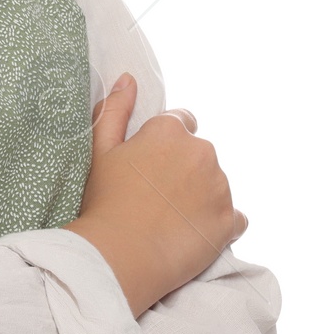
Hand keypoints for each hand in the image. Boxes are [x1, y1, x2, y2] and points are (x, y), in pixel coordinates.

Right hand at [67, 74, 248, 317]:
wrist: (121, 254)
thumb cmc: (105, 200)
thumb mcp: (100, 149)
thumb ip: (115, 109)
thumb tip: (128, 79)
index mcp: (171, 130)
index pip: (181, 121)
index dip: (164, 143)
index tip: (149, 165)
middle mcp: (203, 151)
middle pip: (200, 153)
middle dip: (184, 168)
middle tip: (156, 195)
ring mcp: (220, 187)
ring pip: (216, 184)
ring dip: (201, 194)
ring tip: (171, 218)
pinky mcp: (231, 221)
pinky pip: (234, 217)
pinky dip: (219, 223)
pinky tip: (193, 234)